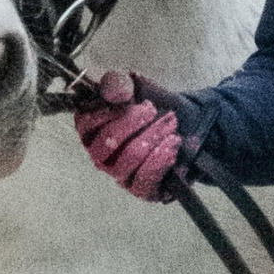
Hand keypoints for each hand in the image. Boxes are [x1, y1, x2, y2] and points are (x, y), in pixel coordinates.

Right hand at [74, 68, 193, 203]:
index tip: (128, 98)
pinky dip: (161, 157)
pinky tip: (172, 144)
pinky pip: (145, 178)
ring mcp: (120, 175)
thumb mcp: (139, 89)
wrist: (189, 127)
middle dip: (134, 121)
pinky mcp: (141, 190)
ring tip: (170, 125)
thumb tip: (113, 88)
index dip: (105, 110)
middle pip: (108, 141)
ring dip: (153, 136)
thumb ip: (121, 83)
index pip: (84, 123)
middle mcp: (101, 156)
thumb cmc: (156, 110)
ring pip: (129, 157)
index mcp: (92, 131)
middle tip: (153, 109)